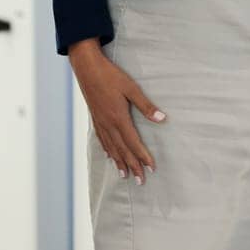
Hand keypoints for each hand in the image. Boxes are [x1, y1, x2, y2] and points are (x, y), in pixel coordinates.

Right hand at [68, 39, 164, 182]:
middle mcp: (109, 124)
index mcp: (119, 118)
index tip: (151, 168)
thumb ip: (146, 106)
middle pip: (122, 150)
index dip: (143, 157)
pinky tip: (109, 156)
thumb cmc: (110, 75)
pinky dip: (107, 150)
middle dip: (132, 166)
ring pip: (111, 147)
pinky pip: (102, 139)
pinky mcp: (95, 118)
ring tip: (125, 175)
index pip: (133, 143)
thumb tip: (162, 119)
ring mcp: (100, 122)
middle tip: (140, 181)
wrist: (87, 67)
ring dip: (119, 162)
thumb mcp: (131, 88)